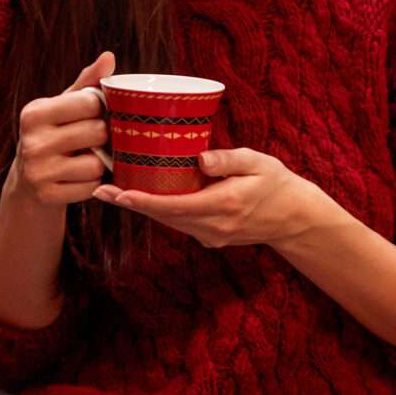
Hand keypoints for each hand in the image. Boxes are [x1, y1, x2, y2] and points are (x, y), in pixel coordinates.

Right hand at [3, 52, 112, 208]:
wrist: (29, 180)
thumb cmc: (55, 133)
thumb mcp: (64, 106)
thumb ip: (87, 83)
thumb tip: (109, 57)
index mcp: (35, 112)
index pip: (90, 102)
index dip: (100, 109)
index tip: (94, 114)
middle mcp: (31, 141)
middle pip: (96, 132)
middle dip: (103, 136)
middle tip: (95, 140)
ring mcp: (37, 171)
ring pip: (96, 164)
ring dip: (99, 163)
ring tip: (87, 159)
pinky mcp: (46, 196)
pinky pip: (90, 188)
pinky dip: (92, 184)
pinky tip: (81, 178)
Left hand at [93, 147, 325, 247]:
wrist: (294, 218)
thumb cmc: (276, 183)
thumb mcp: (258, 163)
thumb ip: (229, 159)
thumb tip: (199, 157)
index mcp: (223, 205)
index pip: (173, 205)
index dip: (142, 201)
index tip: (117, 193)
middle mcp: (213, 225)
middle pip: (163, 217)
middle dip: (132, 204)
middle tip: (101, 190)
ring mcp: (211, 235)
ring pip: (169, 222)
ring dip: (143, 209)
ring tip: (114, 192)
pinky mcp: (211, 237)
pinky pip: (180, 223)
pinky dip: (161, 211)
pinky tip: (145, 197)